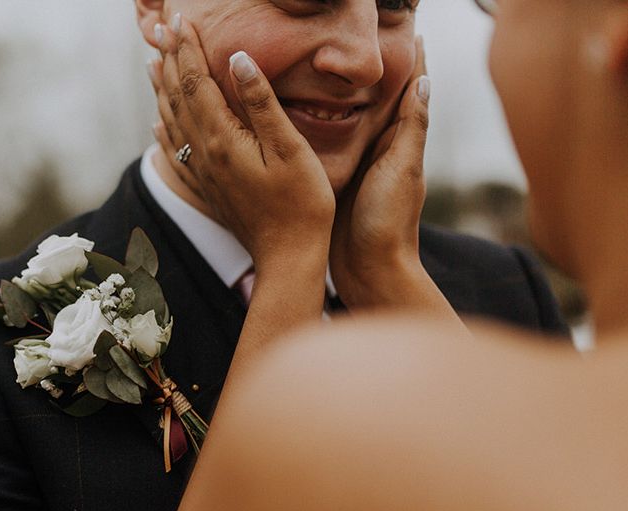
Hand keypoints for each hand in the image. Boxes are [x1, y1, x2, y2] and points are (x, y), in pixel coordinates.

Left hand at [150, 16, 334, 276]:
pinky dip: (164, 131)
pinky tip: (158, 124)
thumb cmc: (301, 204)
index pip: (197, 82)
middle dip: (170, 60)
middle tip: (163, 29)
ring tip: (154, 64)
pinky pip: (176, 153)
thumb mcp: (290, 149)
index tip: (181, 19)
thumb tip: (239, 60)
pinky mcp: (208, 189)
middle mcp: (204, 155)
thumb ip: (263, 103)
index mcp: (223, 139)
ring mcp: (204, 174)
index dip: (188, 49)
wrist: (288, 257)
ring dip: (162, 90)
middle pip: (178, 98)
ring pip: (172, 123)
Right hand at [330, 37, 432, 308]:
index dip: (409, 58)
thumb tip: (424, 79)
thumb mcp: (403, 170)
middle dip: (373, 68)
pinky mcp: (333, 179)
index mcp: (398, 142)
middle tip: (360, 35)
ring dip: (342, 91)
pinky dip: (319, 123)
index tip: (406, 26)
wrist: (367, 269)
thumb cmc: (388, 221)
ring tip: (327, 61)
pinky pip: (326, 143)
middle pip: (377, 99)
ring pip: (349, 118)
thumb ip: (412, 128)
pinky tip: (301, 109)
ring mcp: (355, 164)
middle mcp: (378, 150)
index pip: (408, 90)